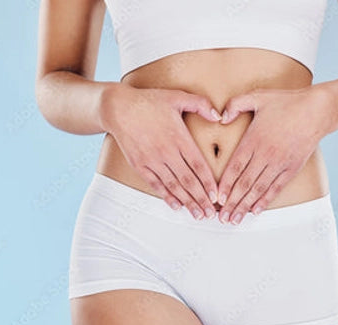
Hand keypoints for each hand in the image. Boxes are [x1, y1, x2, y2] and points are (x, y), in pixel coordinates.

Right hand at [102, 83, 221, 219]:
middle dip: (201, 199)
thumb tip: (219, 117)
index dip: (208, 183)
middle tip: (211, 214)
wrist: (118, 107)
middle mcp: (166, 152)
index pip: (198, 165)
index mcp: (179, 137)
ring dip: (186, 202)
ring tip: (197, 214)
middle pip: (188, 180)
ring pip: (173, 186)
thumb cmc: (150, 101)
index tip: (217, 196)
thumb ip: (201, 105)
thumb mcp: (178, 96)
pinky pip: (155, 184)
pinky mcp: (139, 164)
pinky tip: (176, 206)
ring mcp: (152, 160)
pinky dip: (166, 196)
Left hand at [216, 86, 336, 223]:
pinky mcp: (292, 168)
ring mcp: (279, 163)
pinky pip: (276, 188)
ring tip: (235, 219)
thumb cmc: (287, 102)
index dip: (225, 185)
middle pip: (244, 183)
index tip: (217, 198)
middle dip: (232, 202)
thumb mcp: (257, 97)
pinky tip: (255, 210)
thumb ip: (235, 105)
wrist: (318, 110)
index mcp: (254, 139)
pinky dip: (265, 200)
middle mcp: (265, 154)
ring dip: (245, 206)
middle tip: (222, 217)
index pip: (235, 167)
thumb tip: (221, 118)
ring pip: (259, 189)